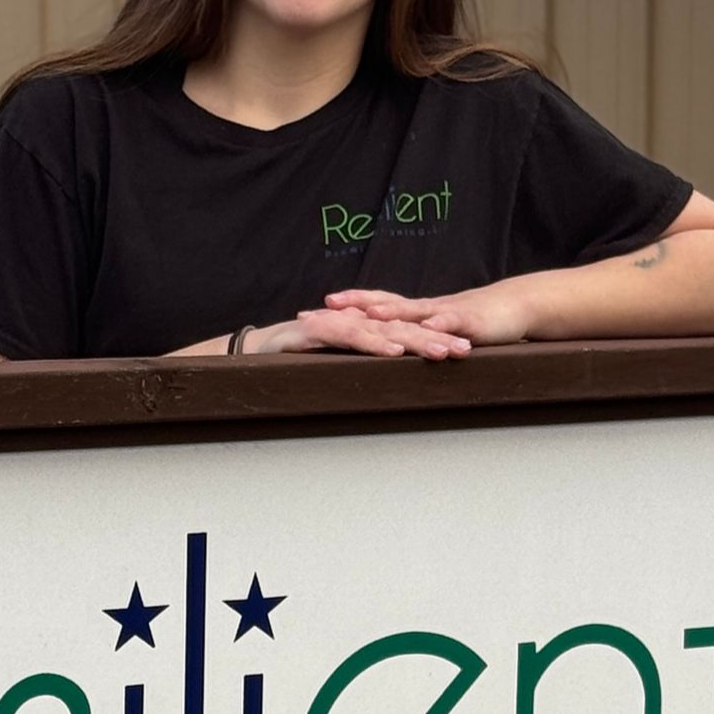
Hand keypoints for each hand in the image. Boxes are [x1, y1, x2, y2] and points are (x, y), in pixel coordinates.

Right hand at [249, 305, 471, 359]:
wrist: (247, 353)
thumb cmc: (290, 364)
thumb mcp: (333, 368)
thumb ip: (359, 370)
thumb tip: (390, 391)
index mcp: (359, 330)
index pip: (403, 332)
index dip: (434, 339)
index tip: (464, 351)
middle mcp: (350, 322)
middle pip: (400, 328)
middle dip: (435, 338)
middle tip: (466, 349)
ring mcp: (333, 323)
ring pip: (380, 330)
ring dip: (412, 341)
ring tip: (440, 352)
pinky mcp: (313, 330)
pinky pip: (348, 335)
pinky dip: (371, 342)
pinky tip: (393, 350)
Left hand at [324, 282, 538, 346]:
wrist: (513, 307)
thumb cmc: (473, 323)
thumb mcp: (434, 333)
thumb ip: (410, 341)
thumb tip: (382, 354)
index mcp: (413, 312)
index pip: (372, 306)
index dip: (343, 309)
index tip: (311, 312)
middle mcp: (423, 308)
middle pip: (382, 304)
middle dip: (353, 306)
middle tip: (323, 309)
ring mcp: (444, 311)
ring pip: (412, 311)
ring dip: (390, 313)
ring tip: (367, 316)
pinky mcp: (468, 320)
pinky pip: (451, 321)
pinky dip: (438, 323)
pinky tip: (427, 326)